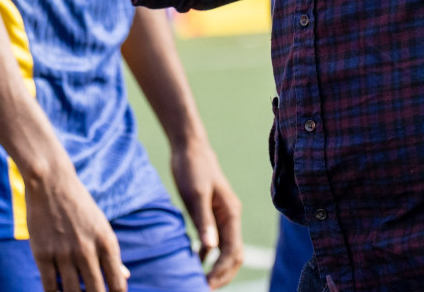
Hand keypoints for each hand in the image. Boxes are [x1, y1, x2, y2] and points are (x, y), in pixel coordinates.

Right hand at [24, 160, 128, 291]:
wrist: (50, 182)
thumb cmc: (79, 206)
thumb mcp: (101, 226)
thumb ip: (111, 253)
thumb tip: (124, 277)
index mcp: (106, 242)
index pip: (117, 285)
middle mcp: (87, 250)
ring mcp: (63, 253)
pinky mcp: (42, 254)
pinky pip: (50, 287)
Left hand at [170, 140, 243, 287]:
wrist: (189, 146)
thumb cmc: (192, 166)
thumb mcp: (195, 193)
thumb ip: (203, 220)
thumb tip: (209, 248)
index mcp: (231, 214)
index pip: (232, 252)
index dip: (221, 272)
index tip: (206, 285)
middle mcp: (231, 218)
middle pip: (234, 256)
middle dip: (222, 275)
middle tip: (204, 288)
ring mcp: (222, 217)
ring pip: (225, 251)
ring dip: (216, 268)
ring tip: (200, 282)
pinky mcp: (211, 214)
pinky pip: (215, 242)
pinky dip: (208, 255)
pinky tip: (195, 262)